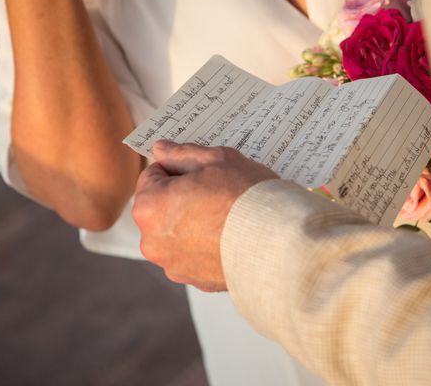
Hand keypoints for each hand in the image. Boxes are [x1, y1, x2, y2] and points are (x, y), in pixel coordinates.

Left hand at [132, 141, 278, 291]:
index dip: (179, 168)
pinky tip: (230, 236)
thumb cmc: (247, 198)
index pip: (152, 175)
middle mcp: (153, 241)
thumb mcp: (217, 159)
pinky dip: (206, 245)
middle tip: (217, 191)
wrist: (280, 243)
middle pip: (162, 206)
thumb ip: (182, 153)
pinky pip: (194, 254)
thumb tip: (162, 149)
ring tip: (227, 215)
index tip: (203, 172)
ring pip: (177, 232)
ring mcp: (173, 265)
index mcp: (150, 206)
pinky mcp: (195, 281)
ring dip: (193, 222)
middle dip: (183, 196)